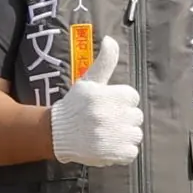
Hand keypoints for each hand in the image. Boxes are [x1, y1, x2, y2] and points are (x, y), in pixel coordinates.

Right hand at [52, 36, 143, 166]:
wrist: (56, 133)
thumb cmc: (75, 105)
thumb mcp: (89, 81)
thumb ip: (105, 61)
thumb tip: (110, 39)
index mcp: (110, 95)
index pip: (132, 97)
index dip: (120, 102)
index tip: (106, 106)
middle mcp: (113, 115)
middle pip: (136, 117)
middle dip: (123, 119)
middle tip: (104, 121)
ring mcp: (114, 135)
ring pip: (136, 135)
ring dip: (124, 136)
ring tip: (106, 134)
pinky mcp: (115, 153)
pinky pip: (132, 152)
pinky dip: (122, 152)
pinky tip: (108, 145)